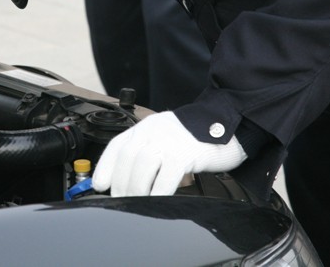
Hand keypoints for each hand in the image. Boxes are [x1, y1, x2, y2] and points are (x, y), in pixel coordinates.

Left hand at [91, 111, 246, 196]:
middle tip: (120, 202)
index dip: (105, 167)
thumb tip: (128, 182)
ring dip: (136, 189)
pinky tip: (156, 202)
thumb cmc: (196, 139)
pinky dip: (158, 191)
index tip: (100, 186)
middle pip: (127, 157)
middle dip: (120, 183)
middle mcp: (154, 131)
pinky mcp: (186, 152)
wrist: (229, 125)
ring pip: (142, 165)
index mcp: (146, 128)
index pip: (117, 145)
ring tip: (136, 204)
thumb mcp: (166, 141)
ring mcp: (169, 140)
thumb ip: (148, 155)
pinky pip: (167, 174)